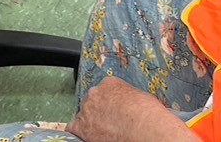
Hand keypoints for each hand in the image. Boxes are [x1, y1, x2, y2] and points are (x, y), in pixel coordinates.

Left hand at [68, 77, 194, 141]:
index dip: (109, 102)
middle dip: (100, 110)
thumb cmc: (147, 114)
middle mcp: (96, 93)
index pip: (105, 90)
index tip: (114, 109)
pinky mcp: (81, 127)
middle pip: (93, 101)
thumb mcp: (141, 96)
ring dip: (91, 121)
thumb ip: (128, 97)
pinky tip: (86, 136)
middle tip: (110, 121)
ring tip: (103, 131)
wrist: (144, 129)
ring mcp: (87, 110)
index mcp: (110, 83)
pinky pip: (73, 128)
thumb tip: (131, 104)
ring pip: (84, 114)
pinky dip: (79, 132)